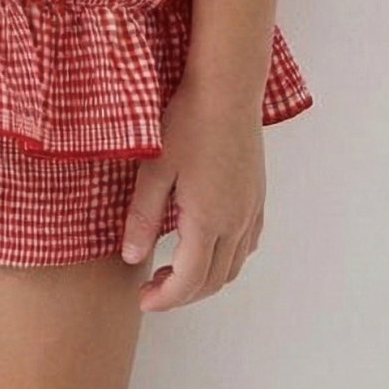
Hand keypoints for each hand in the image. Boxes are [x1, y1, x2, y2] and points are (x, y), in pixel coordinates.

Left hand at [119, 78, 265, 310]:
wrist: (227, 89)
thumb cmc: (187, 122)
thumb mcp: (154, 169)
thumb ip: (142, 216)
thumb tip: (131, 257)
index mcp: (208, 221)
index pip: (189, 281)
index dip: (165, 299)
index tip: (143, 300)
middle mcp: (236, 223)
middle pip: (214, 281)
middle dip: (182, 294)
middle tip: (152, 288)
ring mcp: (250, 210)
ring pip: (234, 266)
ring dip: (206, 279)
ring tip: (174, 269)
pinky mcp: (257, 196)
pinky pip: (247, 243)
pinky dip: (227, 258)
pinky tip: (207, 244)